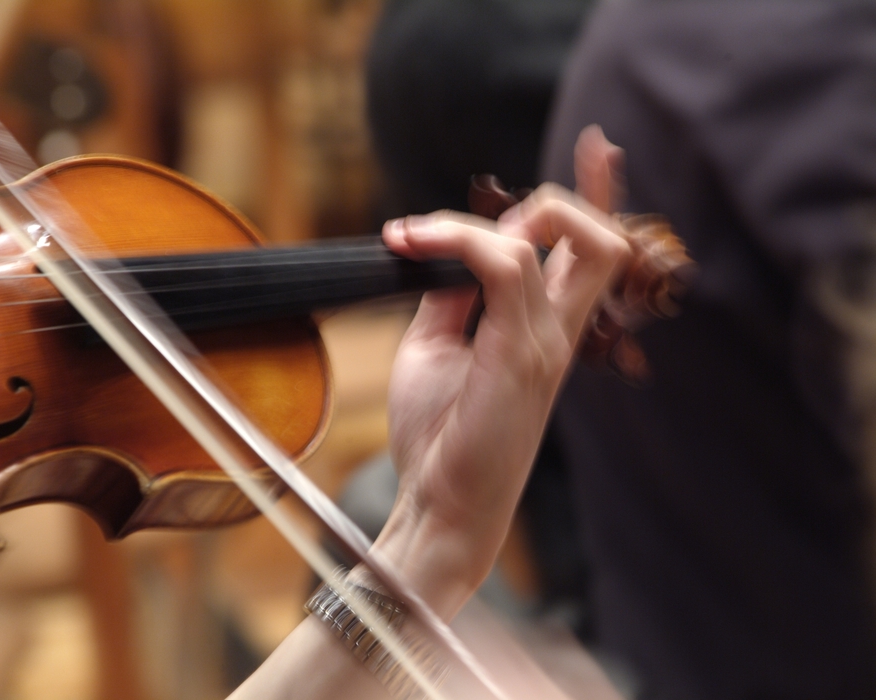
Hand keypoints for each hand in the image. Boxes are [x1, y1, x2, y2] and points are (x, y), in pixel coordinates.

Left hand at [375, 139, 628, 618]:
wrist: (440, 505)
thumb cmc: (440, 436)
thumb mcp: (434, 348)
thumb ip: (448, 297)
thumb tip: (438, 251)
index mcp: (546, 329)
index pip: (591, 250)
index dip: (601, 193)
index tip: (601, 145)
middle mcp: (559, 330)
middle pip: (600, 234)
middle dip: (558, 195)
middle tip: (474, 216)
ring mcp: (547, 341)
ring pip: (558, 235)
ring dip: (478, 217)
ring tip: (418, 234)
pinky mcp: (522, 355)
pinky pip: (506, 264)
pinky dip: (458, 239)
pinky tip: (414, 244)